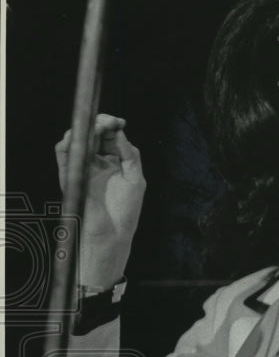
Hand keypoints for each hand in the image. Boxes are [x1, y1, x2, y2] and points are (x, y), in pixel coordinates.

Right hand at [55, 114, 145, 287]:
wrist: (110, 234)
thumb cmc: (126, 211)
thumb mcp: (136, 179)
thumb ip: (130, 155)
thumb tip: (120, 132)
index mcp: (113, 163)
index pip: (109, 136)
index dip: (113, 125)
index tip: (119, 121)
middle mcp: (96, 163)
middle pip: (93, 133)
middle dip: (99, 123)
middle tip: (107, 122)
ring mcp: (82, 168)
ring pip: (78, 140)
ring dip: (85, 129)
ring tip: (97, 128)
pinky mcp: (70, 175)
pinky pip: (64, 153)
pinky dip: (69, 142)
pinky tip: (80, 137)